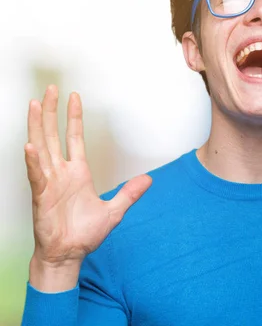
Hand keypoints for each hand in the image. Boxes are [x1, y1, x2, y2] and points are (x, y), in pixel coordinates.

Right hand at [26, 85, 151, 289]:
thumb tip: (148, 180)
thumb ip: (130, 193)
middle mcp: (61, 173)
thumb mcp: (114, 211)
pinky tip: (30, 146)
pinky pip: (36, 176)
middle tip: (50, 89)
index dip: (74, 117)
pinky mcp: (41, 197)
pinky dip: (33, 162)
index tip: (74, 97)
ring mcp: (49, 183)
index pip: (74, 137)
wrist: (69, 254)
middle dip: (52, 112)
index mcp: (77, 173)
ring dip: (37, 127)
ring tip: (35, 105)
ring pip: (41, 148)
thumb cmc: (85, 233)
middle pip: (54, 135)